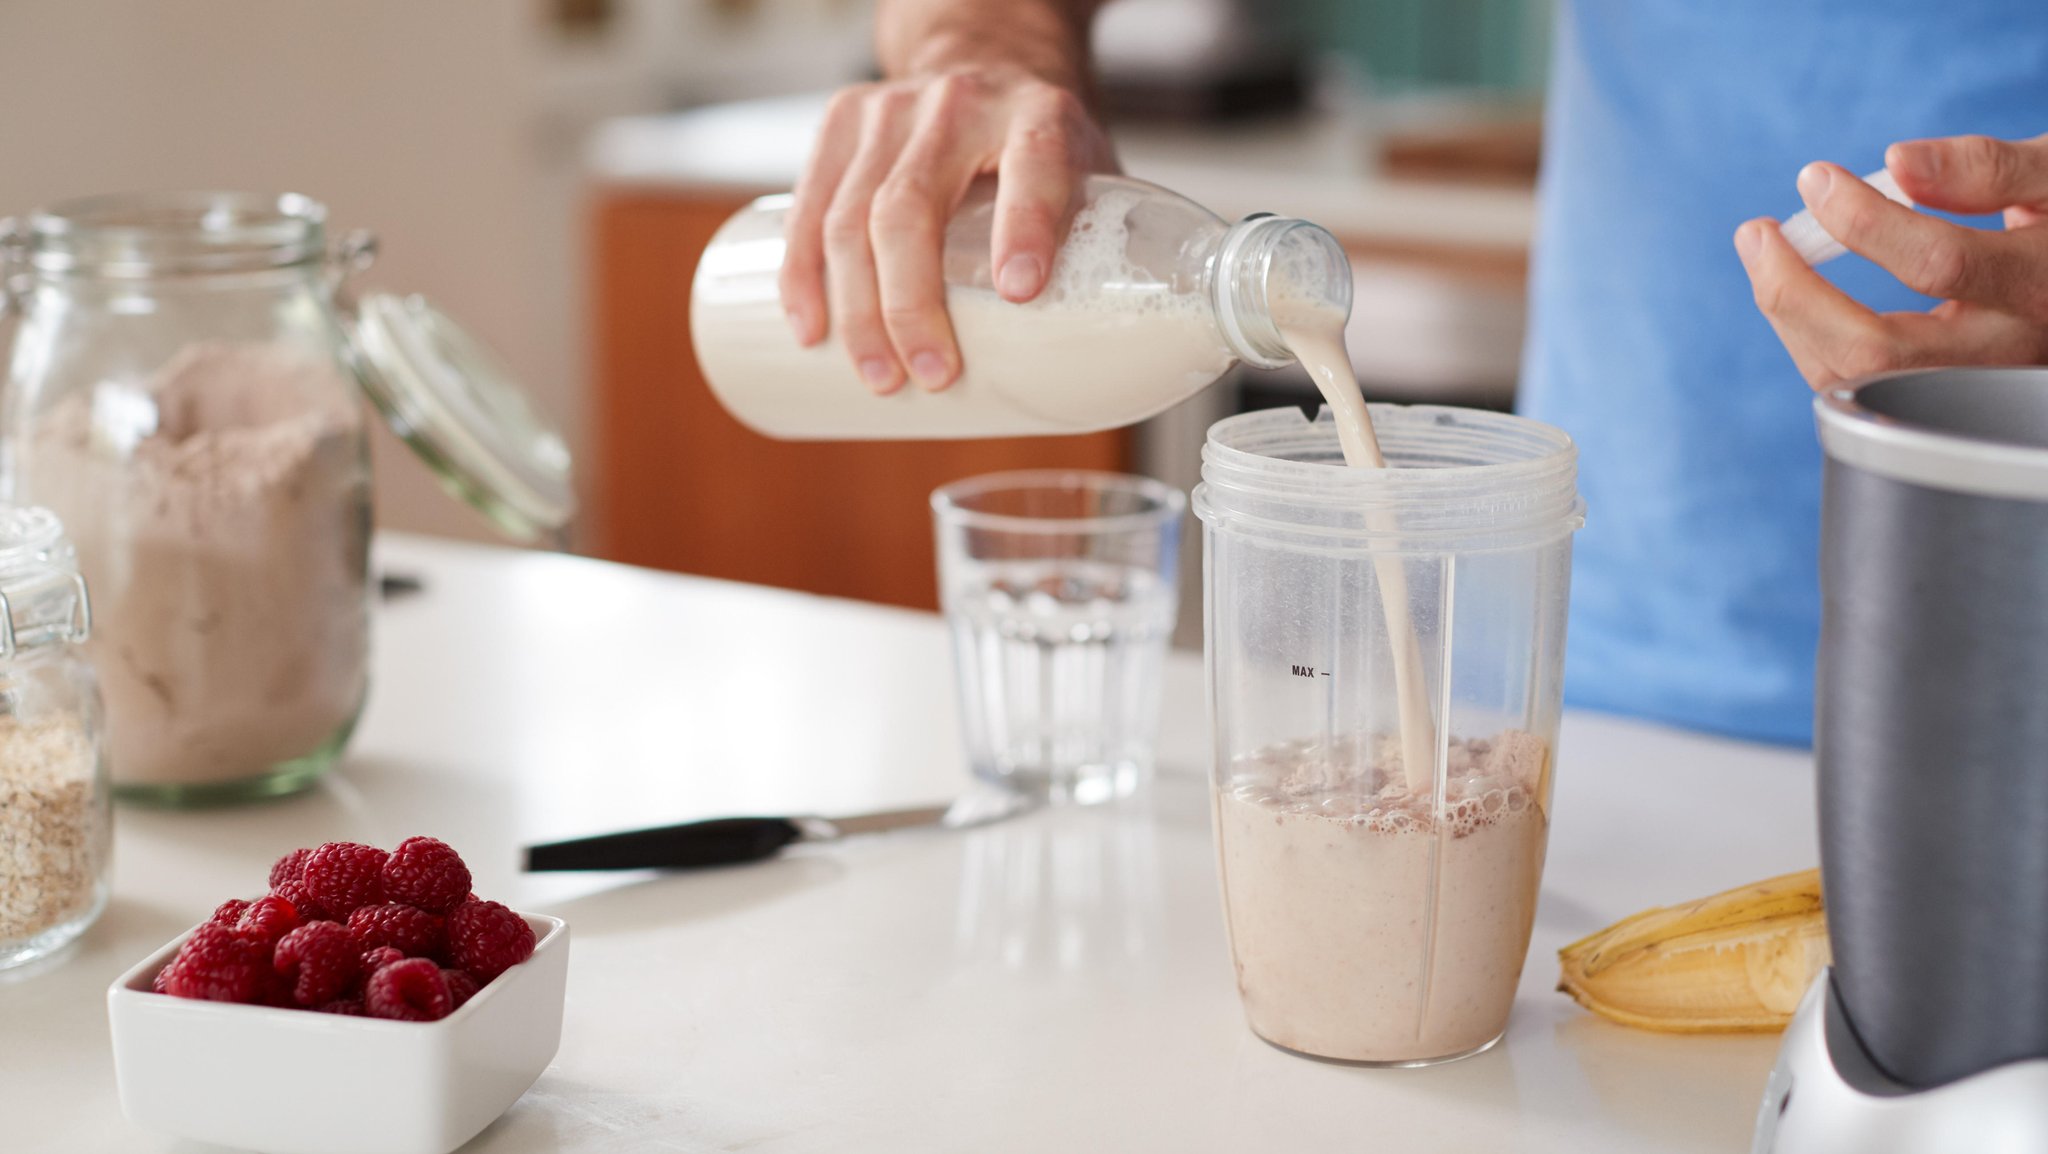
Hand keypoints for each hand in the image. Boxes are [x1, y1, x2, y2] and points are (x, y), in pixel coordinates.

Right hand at [778, 66, 1116, 394]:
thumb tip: (1098, 367)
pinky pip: (808, 206)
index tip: (1022, 291)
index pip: (1033, 162)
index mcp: (1037, 114)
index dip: (1025, 225)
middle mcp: (960, 103)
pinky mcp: (841, 119)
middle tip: (933, 375)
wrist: (984, 59)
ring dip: (858, 309)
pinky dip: (803, 275)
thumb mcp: (1086, 171)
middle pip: (912, 207)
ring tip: (880, 376)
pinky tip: (810, 327)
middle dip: (913, 304)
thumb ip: (1094, 246)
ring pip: (852, 216)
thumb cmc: (1039, 143)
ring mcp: (891, 109)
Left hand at [1734, 133, 2047, 389]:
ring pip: (1854, 381)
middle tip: (1755, 232)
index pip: (1940, 263)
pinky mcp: (1938, 398)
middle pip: (1876, 351)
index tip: (1816, 179)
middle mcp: (2006, 352)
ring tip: (1765, 251)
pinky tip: (1799, 289)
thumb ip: (1989, 169)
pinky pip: (1858, 384)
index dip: (1866, 220)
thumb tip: (1898, 162)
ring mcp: (1969, 386)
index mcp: (2042, 285)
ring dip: (1791, 317)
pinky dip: (1812, 336)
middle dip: (1795, 292)